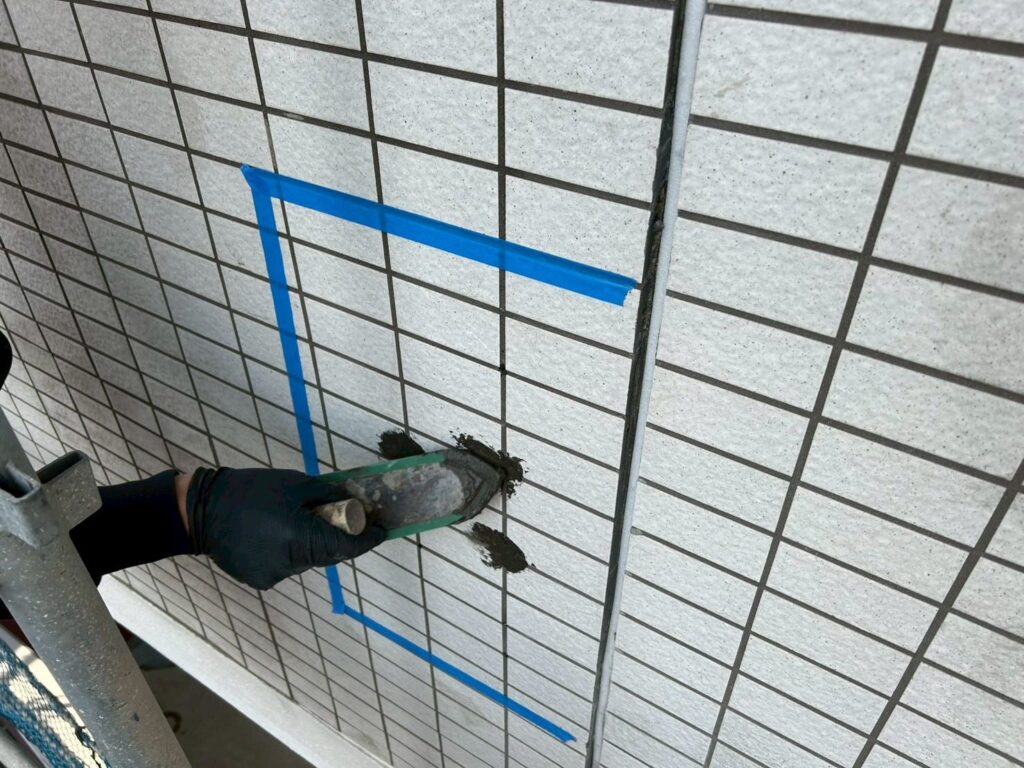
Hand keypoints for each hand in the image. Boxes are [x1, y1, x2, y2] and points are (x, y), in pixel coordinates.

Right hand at [185, 467, 384, 589]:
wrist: (201, 511)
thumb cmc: (252, 490)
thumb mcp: (296, 483)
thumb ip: (327, 495)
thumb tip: (350, 502)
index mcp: (301, 538)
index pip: (347, 547)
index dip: (367, 539)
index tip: (380, 530)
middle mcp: (291, 563)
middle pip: (329, 555)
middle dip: (338, 538)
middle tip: (340, 518)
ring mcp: (275, 575)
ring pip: (308, 561)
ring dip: (312, 545)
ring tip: (295, 522)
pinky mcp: (261, 580)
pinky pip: (287, 565)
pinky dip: (290, 551)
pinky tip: (275, 534)